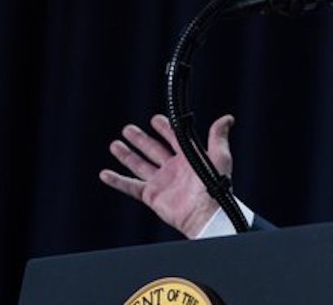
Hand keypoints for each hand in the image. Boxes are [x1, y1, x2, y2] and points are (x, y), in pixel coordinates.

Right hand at [99, 114, 235, 238]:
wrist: (205, 213)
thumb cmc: (216, 187)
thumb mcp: (220, 156)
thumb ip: (218, 136)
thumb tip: (227, 119)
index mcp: (188, 157)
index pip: (173, 138)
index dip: (164, 128)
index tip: (155, 119)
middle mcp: (173, 168)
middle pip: (152, 149)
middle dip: (140, 139)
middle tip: (128, 129)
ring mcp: (161, 182)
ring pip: (139, 165)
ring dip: (127, 155)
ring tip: (115, 144)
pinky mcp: (152, 195)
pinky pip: (131, 186)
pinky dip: (117, 180)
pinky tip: (105, 174)